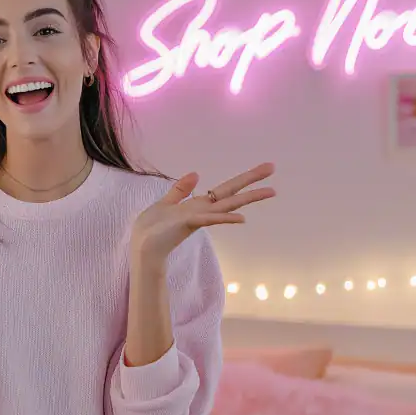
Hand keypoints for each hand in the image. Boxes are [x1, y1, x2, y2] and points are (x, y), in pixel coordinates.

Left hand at [131, 163, 275, 266]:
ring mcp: (198, 218)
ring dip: (249, 197)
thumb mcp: (165, 203)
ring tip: (271, 191)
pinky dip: (224, 218)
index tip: (262, 168)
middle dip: (252, 180)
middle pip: (232, 193)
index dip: (243, 178)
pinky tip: (241, 218)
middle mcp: (203, 211)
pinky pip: (210, 219)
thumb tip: (196, 173)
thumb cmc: (152, 229)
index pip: (225, 189)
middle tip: (272, 167)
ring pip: (228, 206)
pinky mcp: (189, 224)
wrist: (142, 247)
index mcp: (199, 205)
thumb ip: (180, 190)